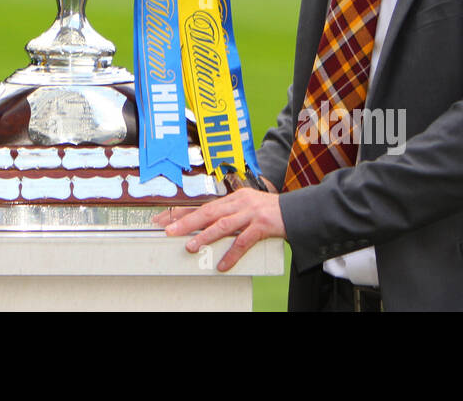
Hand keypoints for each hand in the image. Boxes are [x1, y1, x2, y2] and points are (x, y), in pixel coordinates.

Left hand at [152, 188, 284, 271]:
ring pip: (222, 225)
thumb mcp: (247, 208)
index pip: (203, 205)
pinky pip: (243, 241)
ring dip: (204, 236)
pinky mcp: (262, 225)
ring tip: (190, 246)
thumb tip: (206, 228)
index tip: (164, 219)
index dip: (182, 212)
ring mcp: (250, 213)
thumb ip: (229, 215)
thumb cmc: (270, 212)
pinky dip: (232, 254)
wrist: (298, 211)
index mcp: (233, 198)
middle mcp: (239, 202)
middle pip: (208, 212)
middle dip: (186, 222)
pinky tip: (223, 264)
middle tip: (169, 230)